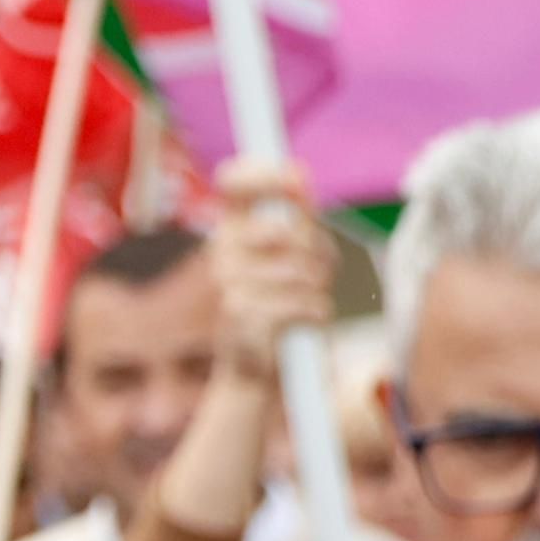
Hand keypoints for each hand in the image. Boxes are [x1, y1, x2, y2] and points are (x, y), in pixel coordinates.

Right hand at [205, 156, 336, 385]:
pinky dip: (317, 314)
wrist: (254, 368)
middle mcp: (220, 253)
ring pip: (303, 270)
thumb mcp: (288, 253)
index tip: (298, 181)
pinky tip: (305, 323)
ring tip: (308, 301)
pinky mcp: (243, 316)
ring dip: (319, 288)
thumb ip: (296, 215)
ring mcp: (228, 284)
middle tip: (316, 272)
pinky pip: (305, 302)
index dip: (265, 172)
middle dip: (318, 252)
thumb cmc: (279, 301)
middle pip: (290, 231)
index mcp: (228, 229)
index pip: (234, 181)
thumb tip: (299, 176)